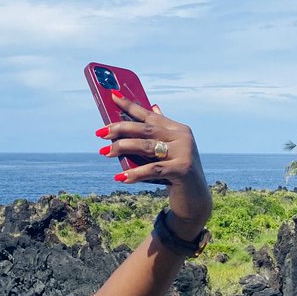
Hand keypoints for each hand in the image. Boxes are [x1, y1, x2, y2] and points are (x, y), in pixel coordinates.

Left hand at [98, 93, 212, 237]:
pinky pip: (152, 170)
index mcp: (178, 129)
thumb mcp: (169, 150)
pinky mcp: (182, 170)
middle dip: (120, 129)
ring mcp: (184, 153)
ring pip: (147, 147)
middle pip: (145, 129)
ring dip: (123, 148)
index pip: (150, 115)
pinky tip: (120, 177)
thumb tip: (154, 107)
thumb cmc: (177, 173)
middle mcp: (182, 137)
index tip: (112, 96)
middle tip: (100, 133)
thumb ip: (161, 131)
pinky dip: (135, 173)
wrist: (196, 199)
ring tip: (104, 152)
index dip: (130, 105)